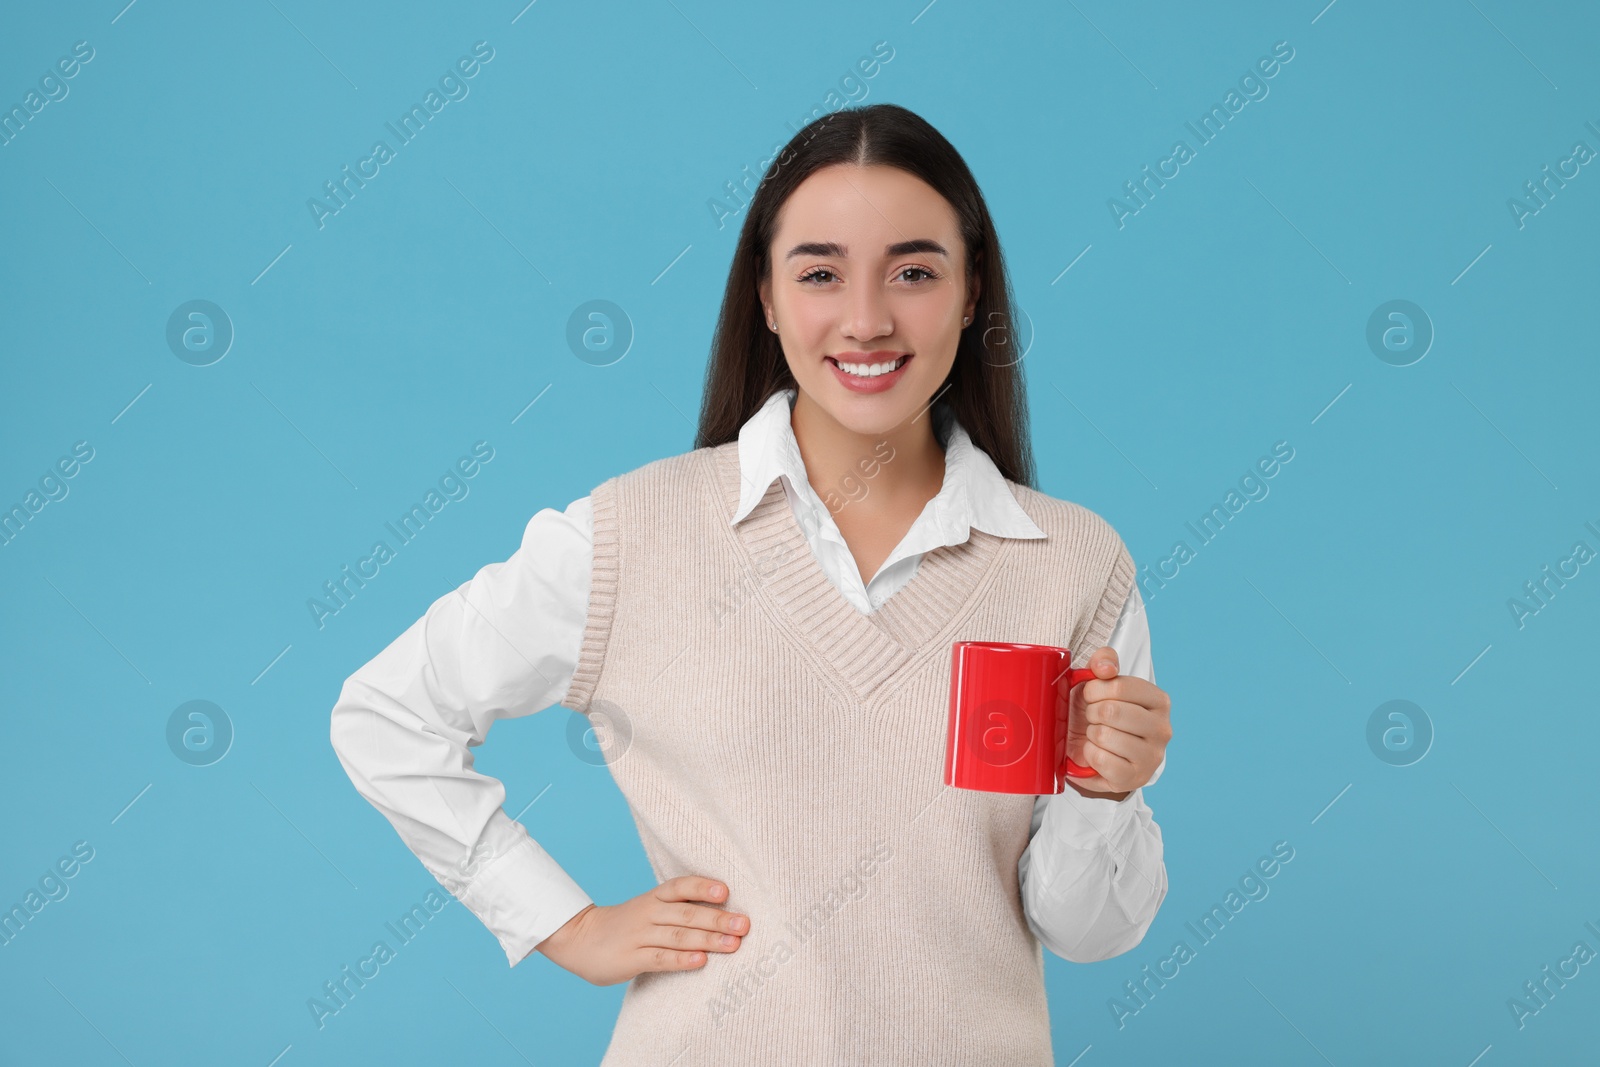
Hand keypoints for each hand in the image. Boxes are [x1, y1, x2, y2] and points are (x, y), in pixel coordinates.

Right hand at [534, 875, 748, 985]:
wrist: (578, 938)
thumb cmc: (623, 925)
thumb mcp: (647, 909)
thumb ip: (676, 910)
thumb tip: (721, 912)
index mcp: (654, 898)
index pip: (680, 886)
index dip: (702, 887)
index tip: (725, 891)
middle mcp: (648, 913)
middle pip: (686, 913)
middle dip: (718, 918)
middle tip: (745, 924)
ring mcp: (639, 936)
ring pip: (678, 935)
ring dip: (708, 939)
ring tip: (733, 944)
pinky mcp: (631, 959)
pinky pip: (660, 958)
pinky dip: (681, 960)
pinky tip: (701, 961)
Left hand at [1061, 646, 1170, 799]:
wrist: (1098, 754)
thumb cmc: (1100, 714)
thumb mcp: (1100, 682)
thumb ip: (1103, 661)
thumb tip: (1105, 667)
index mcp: (1159, 700)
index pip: (1119, 686)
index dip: (1094, 689)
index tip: (1092, 695)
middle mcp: (1162, 728)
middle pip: (1110, 711)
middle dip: (1091, 712)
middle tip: (1094, 718)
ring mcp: (1152, 756)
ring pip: (1104, 736)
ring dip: (1090, 734)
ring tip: (1097, 735)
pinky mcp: (1135, 778)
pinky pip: (1101, 760)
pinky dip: (1090, 755)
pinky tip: (1097, 753)